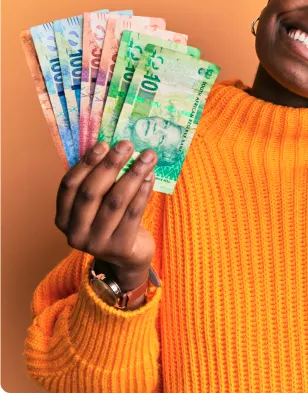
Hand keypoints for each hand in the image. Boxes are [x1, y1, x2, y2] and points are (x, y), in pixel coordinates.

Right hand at [55, 140, 157, 293]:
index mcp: (64, 219)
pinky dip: (143, 192)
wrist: (129, 258)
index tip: (103, 144)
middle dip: (110, 165)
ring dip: (133, 175)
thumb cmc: (114, 223)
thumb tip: (114, 147)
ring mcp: (97, 244)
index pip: (69, 186)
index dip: (86, 164)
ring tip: (147, 157)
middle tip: (127, 145)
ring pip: (115, 202)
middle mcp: (75, 233)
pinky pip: (133, 214)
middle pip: (91, 192)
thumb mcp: (100, 205)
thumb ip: (100, 182)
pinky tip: (150, 177)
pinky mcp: (120, 248)